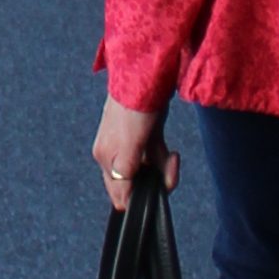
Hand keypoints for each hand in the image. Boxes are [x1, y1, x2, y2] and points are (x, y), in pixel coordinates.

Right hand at [92, 96, 177, 210]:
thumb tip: (121, 204)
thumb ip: (124, 175)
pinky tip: (173, 154)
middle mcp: (115, 153)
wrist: (147, 74)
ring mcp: (131, 145)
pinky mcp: (145, 136)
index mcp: (105, 157)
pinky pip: (155, 158)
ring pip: (150, 171)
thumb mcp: (128, 145)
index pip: (120, 193)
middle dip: (158, 180)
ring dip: (165, 169)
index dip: (141, 195)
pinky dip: (165, 159)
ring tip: (173, 157)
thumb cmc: (134, 109)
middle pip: (137, 183)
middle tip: (170, 164)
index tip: (158, 185)